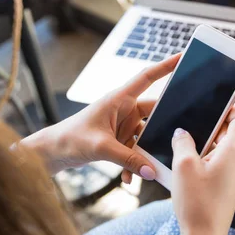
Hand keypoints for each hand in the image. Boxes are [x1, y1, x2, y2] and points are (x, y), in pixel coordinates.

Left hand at [20, 54, 180, 179]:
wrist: (51, 153)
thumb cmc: (69, 139)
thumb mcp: (100, 147)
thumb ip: (128, 159)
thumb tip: (151, 171)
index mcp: (118, 99)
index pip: (146, 77)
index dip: (165, 66)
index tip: (183, 57)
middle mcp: (123, 109)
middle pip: (154, 112)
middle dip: (165, 125)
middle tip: (178, 135)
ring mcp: (122, 125)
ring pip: (146, 135)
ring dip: (147, 152)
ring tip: (149, 167)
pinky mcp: (119, 140)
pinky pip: (136, 150)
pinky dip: (135, 163)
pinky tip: (128, 177)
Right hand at [171, 107, 234, 234]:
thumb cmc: (198, 205)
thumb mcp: (183, 166)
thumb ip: (183, 142)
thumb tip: (182, 132)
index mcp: (234, 151)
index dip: (230, 107)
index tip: (215, 104)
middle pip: (229, 133)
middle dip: (209, 128)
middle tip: (190, 127)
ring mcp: (234, 174)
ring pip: (221, 149)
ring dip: (204, 145)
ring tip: (184, 149)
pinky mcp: (227, 185)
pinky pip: (217, 163)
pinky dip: (204, 159)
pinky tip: (187, 166)